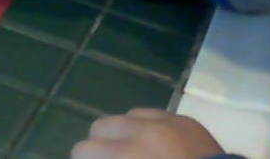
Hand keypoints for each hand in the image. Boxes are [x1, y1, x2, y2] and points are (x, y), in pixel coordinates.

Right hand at [71, 109, 223, 158]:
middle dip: (101, 146)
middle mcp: (143, 131)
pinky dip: (150, 129)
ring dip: (126, 134)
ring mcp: (167, 121)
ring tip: (137, 154)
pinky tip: (159, 147)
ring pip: (127, 116)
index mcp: (128, 155)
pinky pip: (155, 115)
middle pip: (100, 125)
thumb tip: (95, 158)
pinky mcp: (186, 121)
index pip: (83, 149)